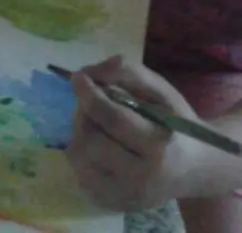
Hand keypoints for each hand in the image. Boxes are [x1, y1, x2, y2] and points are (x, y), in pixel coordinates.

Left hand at [66, 57, 204, 211]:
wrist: (197, 169)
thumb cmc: (176, 126)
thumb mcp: (161, 91)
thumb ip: (128, 73)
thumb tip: (89, 71)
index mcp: (160, 148)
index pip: (111, 118)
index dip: (88, 94)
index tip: (78, 77)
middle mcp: (143, 179)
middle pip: (90, 138)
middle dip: (85, 114)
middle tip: (93, 106)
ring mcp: (127, 196)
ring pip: (79, 157)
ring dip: (80, 134)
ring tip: (98, 127)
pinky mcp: (115, 204)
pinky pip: (80, 175)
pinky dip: (82, 156)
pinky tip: (99, 148)